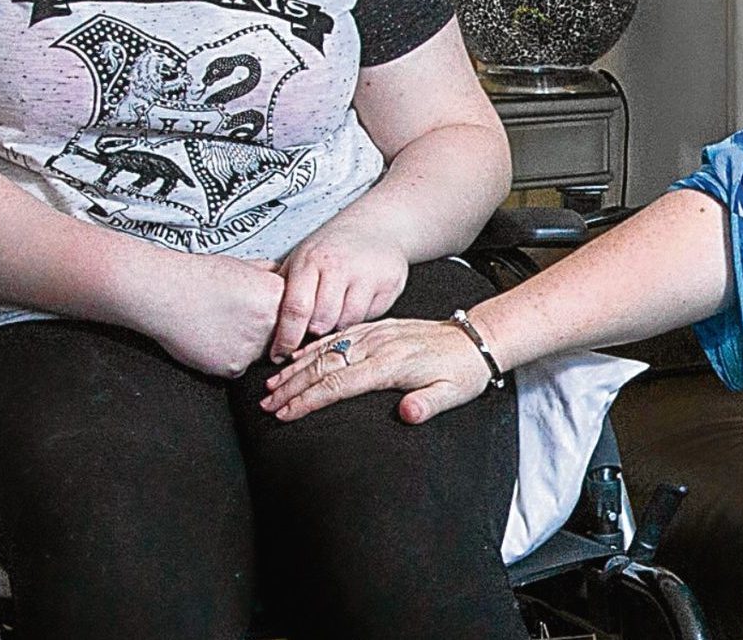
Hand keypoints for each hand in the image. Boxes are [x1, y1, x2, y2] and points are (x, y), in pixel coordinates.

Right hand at [135, 253, 284, 376]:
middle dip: (269, 333)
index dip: (284, 316)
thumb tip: (282, 277)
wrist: (164, 293)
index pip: (296, 313)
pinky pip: (240, 367)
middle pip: (282, 336)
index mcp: (276, 295)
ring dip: (250, 347)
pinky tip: (213, 339)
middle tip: (243, 322)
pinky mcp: (233, 367)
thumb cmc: (198, 276)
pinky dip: (229, 357)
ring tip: (225, 327)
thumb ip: (269, 275)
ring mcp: (252, 348)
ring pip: (261, 354)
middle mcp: (270, 323)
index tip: (271, 316)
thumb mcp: (244, 265)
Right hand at [261, 315, 491, 423]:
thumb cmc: (463, 372)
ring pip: (327, 350)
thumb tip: (408, 414)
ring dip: (297, 368)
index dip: (309, 401)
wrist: (476, 340)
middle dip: (292, 387)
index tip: (285, 414)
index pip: (340, 385)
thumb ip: (428, 404)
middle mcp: (380, 345)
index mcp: (393, 364)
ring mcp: (377, 334)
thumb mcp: (452, 394)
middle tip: (266, 404)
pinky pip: (339, 335)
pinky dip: (315, 347)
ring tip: (271, 385)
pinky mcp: (379, 328)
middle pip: (325, 366)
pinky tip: (298, 357)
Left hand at [270, 233, 410, 358]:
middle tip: (312, 329)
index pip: (295, 308)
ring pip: (348, 322)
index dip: (286, 337)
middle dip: (314, 332)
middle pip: (322, 321)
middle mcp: (340, 265)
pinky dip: (361, 318)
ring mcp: (368, 274)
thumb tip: (261, 326)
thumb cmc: (331, 249)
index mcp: (311, 260)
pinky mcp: (389, 283)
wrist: (376, 226)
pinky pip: (371, 317)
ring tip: (335, 313)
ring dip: (338, 326)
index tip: (279, 354)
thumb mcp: (301, 259)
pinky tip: (356, 304)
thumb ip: (284, 289)